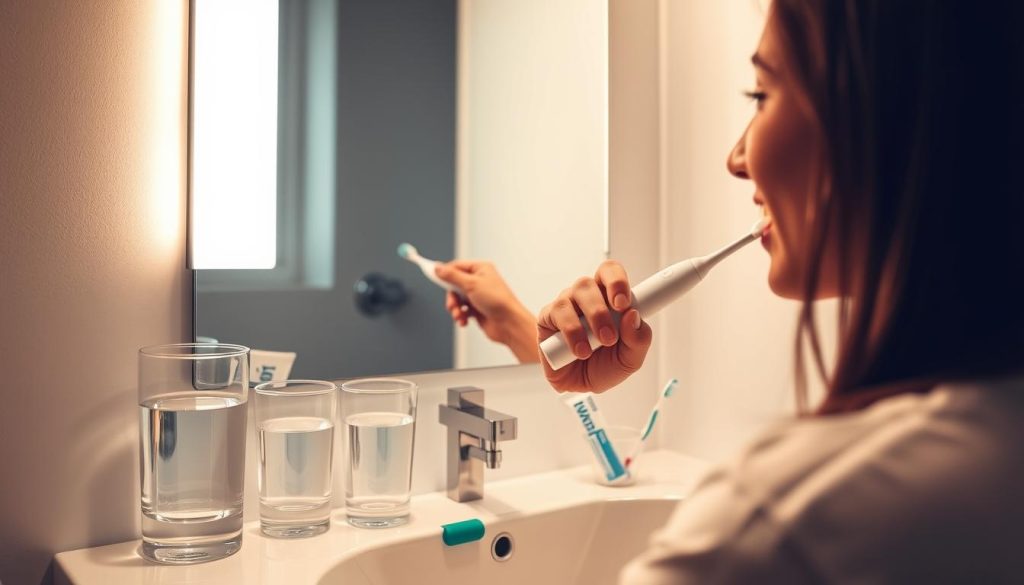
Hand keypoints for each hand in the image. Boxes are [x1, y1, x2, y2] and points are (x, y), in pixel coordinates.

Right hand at [434, 260, 538, 362]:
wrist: (509, 324)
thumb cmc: (498, 301)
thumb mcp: (471, 284)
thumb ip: (452, 276)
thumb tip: (438, 268)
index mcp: (480, 269)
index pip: (456, 266)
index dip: (445, 272)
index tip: (432, 275)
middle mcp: (479, 281)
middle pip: (454, 284)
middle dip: (451, 296)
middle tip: (453, 304)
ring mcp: (478, 296)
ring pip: (456, 299)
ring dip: (455, 308)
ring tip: (459, 315)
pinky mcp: (477, 309)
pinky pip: (461, 310)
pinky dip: (460, 316)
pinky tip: (464, 320)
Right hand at [538, 260, 651, 392]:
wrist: (578, 386)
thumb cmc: (603, 366)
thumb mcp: (630, 359)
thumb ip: (638, 339)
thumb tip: (633, 316)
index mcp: (609, 298)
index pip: (611, 273)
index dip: (617, 282)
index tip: (624, 304)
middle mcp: (586, 297)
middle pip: (590, 282)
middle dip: (602, 310)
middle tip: (610, 337)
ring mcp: (566, 305)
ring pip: (575, 294)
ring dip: (588, 321)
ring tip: (593, 348)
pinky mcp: (547, 317)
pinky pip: (558, 313)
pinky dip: (571, 333)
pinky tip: (579, 350)